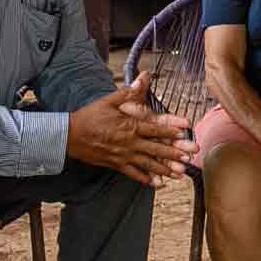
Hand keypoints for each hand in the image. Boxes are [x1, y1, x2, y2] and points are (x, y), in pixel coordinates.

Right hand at [68, 73, 195, 186]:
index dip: (171, 130)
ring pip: (148, 164)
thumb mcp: (109, 100)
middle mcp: (129, 142)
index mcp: (129, 126)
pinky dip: (145, 179)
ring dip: (165, 169)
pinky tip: (156, 184)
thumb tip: (144, 76)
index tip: (185, 132)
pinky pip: (133, 173)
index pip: (154, 129)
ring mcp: (123, 156)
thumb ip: (129, 91)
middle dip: (174, 153)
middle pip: (156, 149)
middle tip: (190, 157)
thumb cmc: (90, 116)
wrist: (70, 136)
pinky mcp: (115, 164)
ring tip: (179, 174)